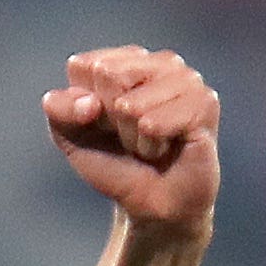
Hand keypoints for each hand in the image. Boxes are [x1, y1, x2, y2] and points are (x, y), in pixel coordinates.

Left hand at [44, 45, 219, 241]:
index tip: (101, 125)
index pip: (83, 67)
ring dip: (133, 137)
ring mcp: (185, 78)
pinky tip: (164, 149)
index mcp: (125, 60)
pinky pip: (156, 122)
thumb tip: (88, 102)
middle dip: (110, 119)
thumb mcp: (72, 137)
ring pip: (133, 104)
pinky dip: (152, 144)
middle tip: (128, 137)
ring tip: (148, 146)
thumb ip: (60, 110)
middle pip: (109, 77)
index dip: (83, 106)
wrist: (152, 205)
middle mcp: (158, 61)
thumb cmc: (115, 164)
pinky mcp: (205, 102)